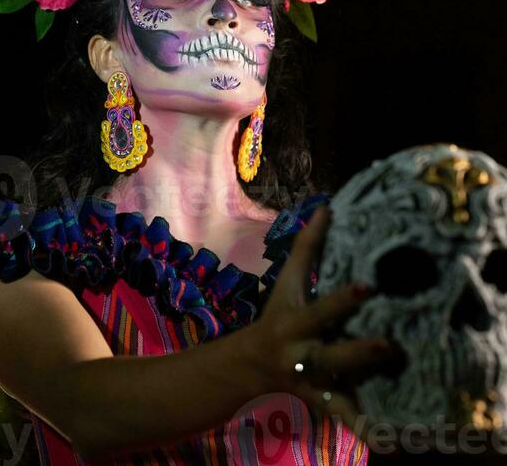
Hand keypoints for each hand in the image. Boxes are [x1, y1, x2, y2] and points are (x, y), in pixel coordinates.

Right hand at [241, 204, 401, 439]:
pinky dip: (362, 427)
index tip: (370, 288)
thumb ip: (308, 247)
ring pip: (338, 394)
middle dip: (359, 353)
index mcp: (294, 323)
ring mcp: (312, 383)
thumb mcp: (288, 282)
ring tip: (394, 401)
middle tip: (390, 346)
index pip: (320, 309)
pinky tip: (386, 437)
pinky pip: (343, 417)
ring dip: (364, 398)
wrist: (252, 365)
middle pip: (331, 356)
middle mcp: (301, 355)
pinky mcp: (322, 403)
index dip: (343, 300)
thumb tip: (326, 207)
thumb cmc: (278, 313)